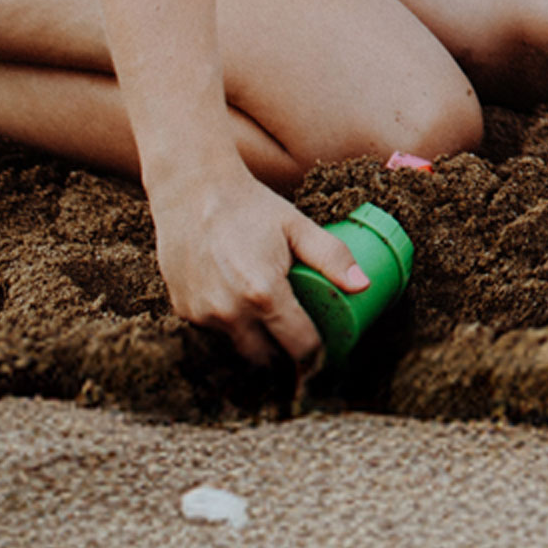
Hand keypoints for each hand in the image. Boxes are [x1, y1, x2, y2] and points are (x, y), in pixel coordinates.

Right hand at [153, 170, 352, 380]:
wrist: (191, 188)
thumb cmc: (249, 205)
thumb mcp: (297, 226)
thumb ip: (332, 256)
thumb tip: (364, 285)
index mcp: (264, 294)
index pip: (300, 347)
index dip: (317, 355)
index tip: (325, 355)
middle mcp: (230, 312)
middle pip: (268, 359)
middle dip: (286, 355)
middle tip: (300, 340)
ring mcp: (202, 313)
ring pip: (238, 346)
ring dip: (257, 341)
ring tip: (272, 321)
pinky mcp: (183, 308)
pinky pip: (213, 331)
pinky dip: (229, 325)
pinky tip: (239, 303)